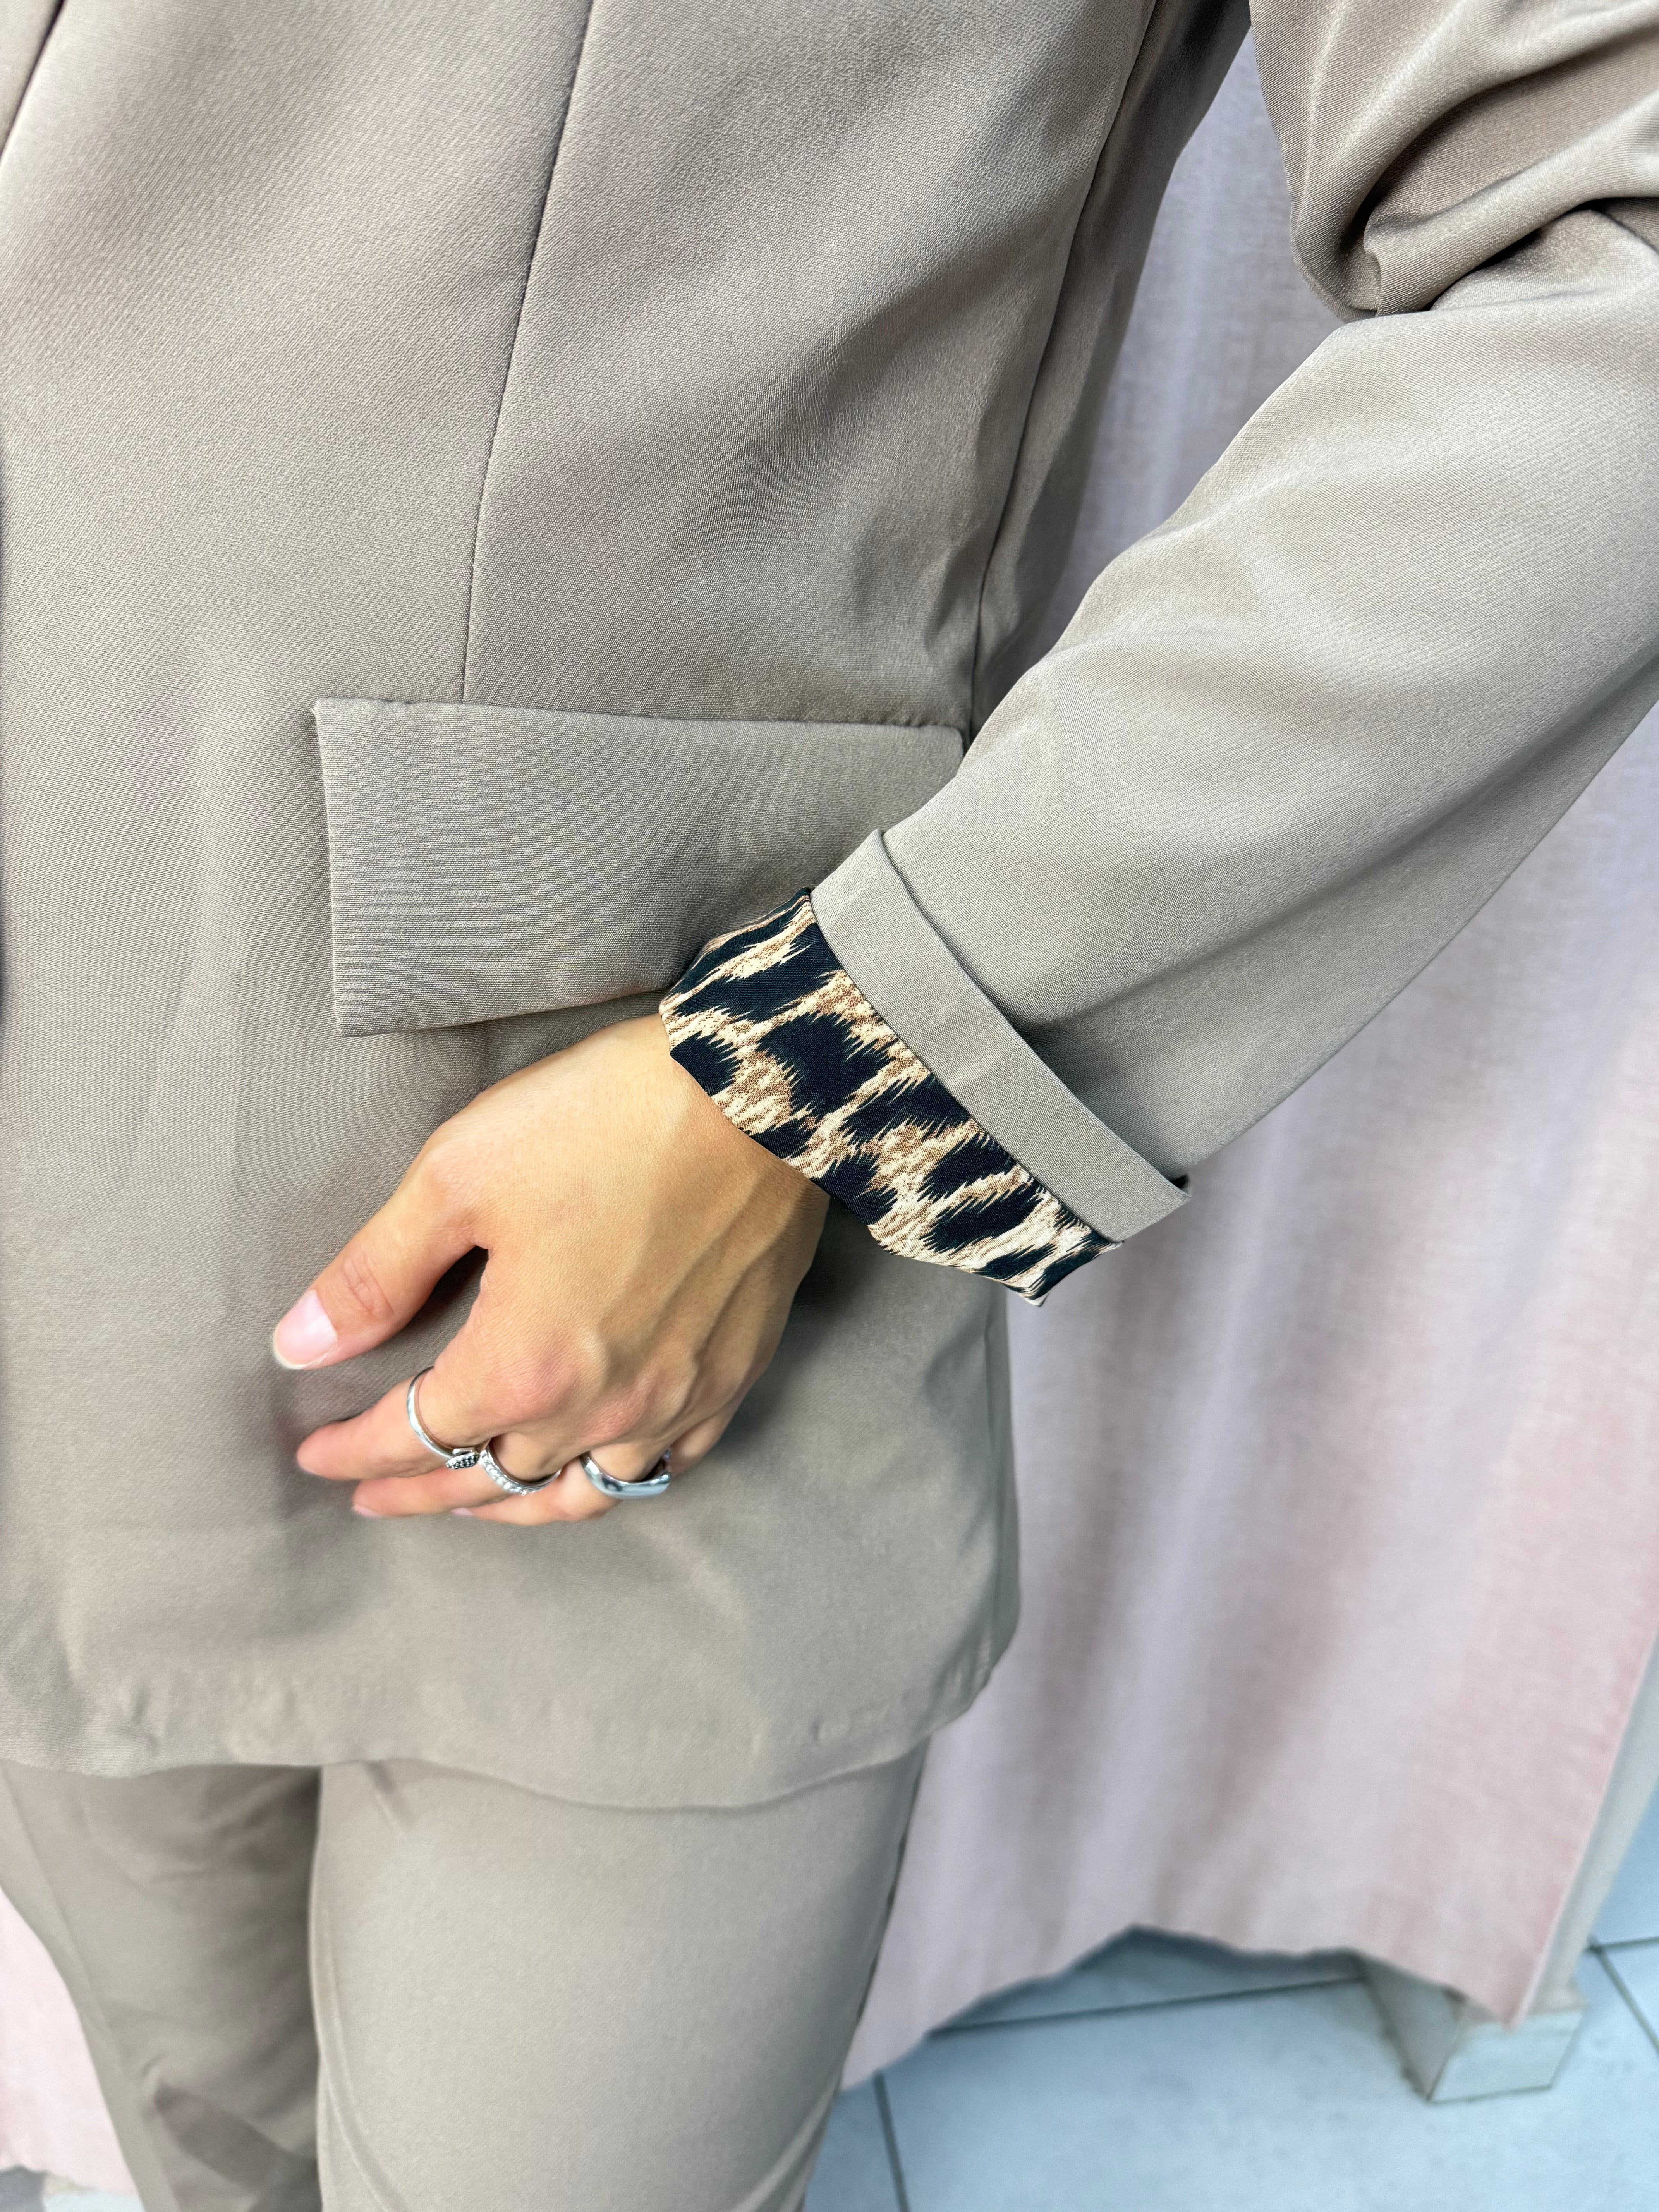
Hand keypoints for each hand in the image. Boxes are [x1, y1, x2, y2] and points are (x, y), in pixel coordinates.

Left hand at [272, 1016, 827, 1522]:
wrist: (760, 1096)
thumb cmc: (605, 1121)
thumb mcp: (458, 1175)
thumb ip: (375, 1273)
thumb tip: (300, 1345)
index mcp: (522, 1364)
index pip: (415, 1436)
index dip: (354, 1451)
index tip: (312, 1455)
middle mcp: (600, 1406)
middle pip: (488, 1479)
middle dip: (418, 1489)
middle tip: (371, 1491)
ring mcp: (673, 1399)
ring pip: (579, 1492)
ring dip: (513, 1504)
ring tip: (471, 1500)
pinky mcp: (729, 1376)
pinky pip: (666, 1464)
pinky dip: (614, 1479)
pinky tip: (593, 1467)